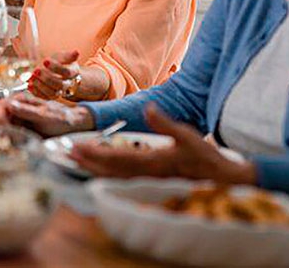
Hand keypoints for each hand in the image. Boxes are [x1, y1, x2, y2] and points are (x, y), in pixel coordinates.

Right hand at [0, 92, 93, 136]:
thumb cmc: (61, 117)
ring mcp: (18, 119)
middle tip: (7, 140)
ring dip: (5, 137)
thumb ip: (27, 111)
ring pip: (2, 128)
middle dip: (0, 129)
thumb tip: (10, 105)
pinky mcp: (20, 129)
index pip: (0, 105)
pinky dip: (11, 141)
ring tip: (15, 144)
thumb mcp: (45, 115)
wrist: (72, 125)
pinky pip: (10, 135)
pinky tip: (18, 145)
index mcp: (21, 99)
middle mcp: (17, 108)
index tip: (3, 127)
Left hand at [28, 50, 79, 98]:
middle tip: (36, 70)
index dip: (56, 67)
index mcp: (73, 73)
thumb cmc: (61, 62)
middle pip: (59, 85)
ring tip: (32, 78)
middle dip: (47, 78)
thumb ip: (68, 56)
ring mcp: (59, 92)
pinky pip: (44, 97)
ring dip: (41, 86)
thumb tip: (76, 52)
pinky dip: (36, 92)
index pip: (66, 72)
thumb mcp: (64, 57)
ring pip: (52, 94)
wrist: (58, 72)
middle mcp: (67, 85)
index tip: (45, 60)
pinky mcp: (50, 96)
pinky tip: (29, 85)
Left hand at [70, 105, 256, 183]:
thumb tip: (149, 108)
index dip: (95, 153)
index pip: (116, 157)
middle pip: (109, 169)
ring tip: (76, 161)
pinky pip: (122, 179)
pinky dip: (106, 173)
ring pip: (114, 176)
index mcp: (152, 161)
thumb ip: (165, 123)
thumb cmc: (205, 157)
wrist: (221, 178)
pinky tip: (98, 169)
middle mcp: (146, 173)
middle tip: (67, 154)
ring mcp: (148, 179)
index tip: (77, 147)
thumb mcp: (187, 135)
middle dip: (87, 162)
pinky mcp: (151, 181)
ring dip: (93, 168)